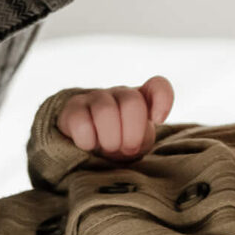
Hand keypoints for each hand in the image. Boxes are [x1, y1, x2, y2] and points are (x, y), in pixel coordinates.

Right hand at [57, 76, 174, 159]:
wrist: (85, 144)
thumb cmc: (120, 143)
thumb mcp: (139, 142)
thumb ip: (143, 137)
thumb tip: (132, 143)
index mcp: (142, 99)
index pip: (158, 86)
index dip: (162, 101)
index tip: (158, 120)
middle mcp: (120, 93)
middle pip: (132, 102)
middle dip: (132, 133)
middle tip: (127, 148)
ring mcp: (95, 97)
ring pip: (105, 111)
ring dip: (110, 139)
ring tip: (108, 148)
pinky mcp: (72, 108)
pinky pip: (81, 123)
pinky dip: (88, 141)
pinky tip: (89, 145)